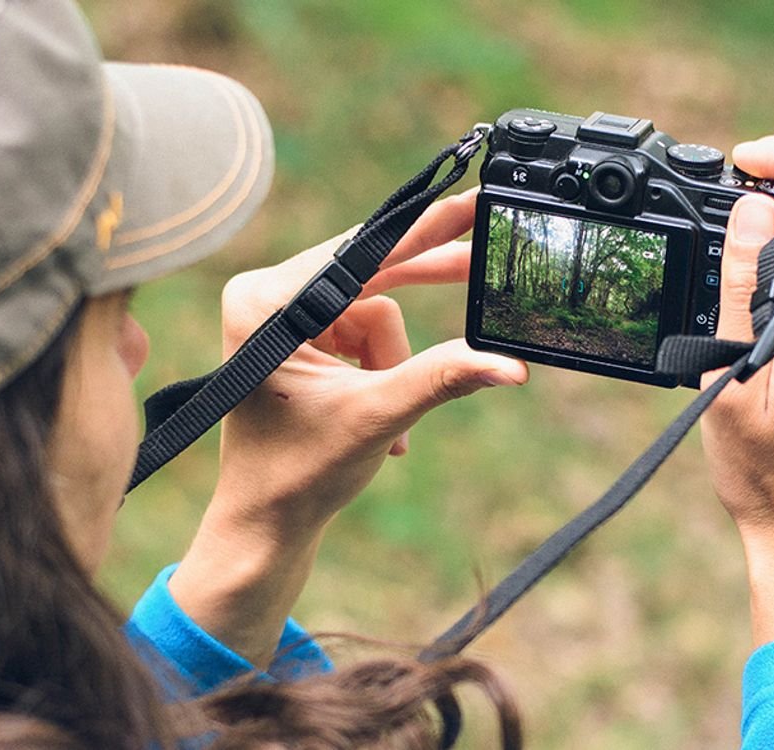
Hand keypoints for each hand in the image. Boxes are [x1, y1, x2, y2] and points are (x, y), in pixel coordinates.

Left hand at [170, 189, 528, 664]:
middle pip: (370, 272)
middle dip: (424, 287)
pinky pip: (364, 334)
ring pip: (377, 312)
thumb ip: (443, 378)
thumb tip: (509, 363)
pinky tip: (383, 423)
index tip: (470, 205)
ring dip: (396, 367)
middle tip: (484, 261)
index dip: (424, 231)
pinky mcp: (297, 338)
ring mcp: (281, 317)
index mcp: (267, 302)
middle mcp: (267, 297)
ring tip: (392, 424)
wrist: (265, 523)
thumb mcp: (377, 416)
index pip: (362, 253)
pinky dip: (384, 373)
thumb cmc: (298, 473)